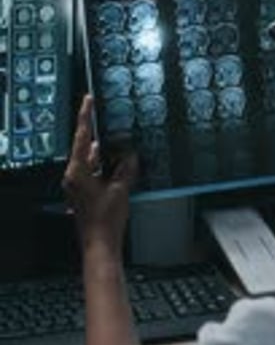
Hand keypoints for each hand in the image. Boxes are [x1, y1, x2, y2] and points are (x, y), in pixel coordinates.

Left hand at [63, 95, 136, 255]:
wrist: (100, 244)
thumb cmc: (106, 220)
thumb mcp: (120, 189)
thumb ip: (125, 169)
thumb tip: (130, 154)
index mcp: (76, 171)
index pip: (81, 137)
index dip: (86, 117)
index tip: (88, 100)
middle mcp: (73, 176)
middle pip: (85, 148)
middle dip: (99, 135)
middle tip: (110, 120)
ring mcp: (77, 185)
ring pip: (90, 161)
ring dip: (104, 154)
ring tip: (121, 144)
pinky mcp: (83, 193)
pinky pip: (93, 173)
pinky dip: (104, 167)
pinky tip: (119, 165)